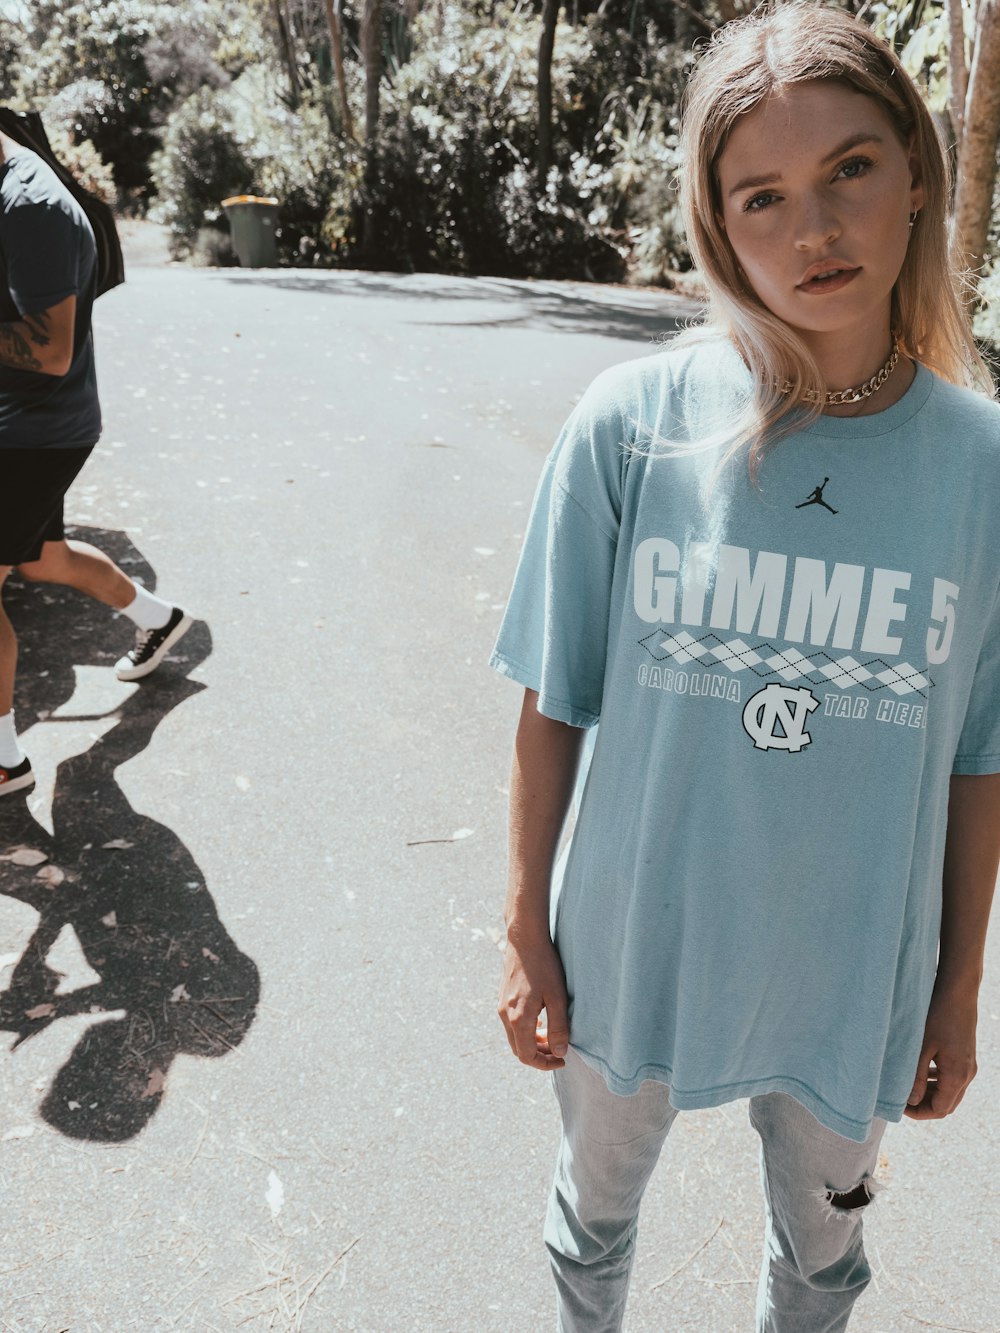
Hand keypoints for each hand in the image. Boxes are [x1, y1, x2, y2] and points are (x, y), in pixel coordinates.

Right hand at [497, 934, 568, 1070]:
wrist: (524, 939)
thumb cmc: (544, 966)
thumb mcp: (557, 997)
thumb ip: (558, 1027)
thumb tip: (560, 1052)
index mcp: (519, 1018)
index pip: (527, 1056)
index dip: (545, 1064)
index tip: (562, 1059)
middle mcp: (505, 1015)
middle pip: (519, 1050)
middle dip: (539, 1056)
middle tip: (559, 1051)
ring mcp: (501, 1007)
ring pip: (515, 1038)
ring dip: (532, 1043)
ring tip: (552, 1037)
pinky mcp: (502, 999)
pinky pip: (512, 1025)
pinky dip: (526, 1032)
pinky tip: (541, 1021)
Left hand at [904, 987, 977, 1120]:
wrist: (957, 992)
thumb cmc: (938, 1016)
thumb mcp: (922, 1046)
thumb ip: (915, 1076)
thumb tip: (910, 1101)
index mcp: (957, 1076)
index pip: (939, 1110)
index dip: (918, 1113)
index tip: (898, 1106)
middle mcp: (967, 1075)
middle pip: (946, 1105)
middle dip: (923, 1106)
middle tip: (900, 1099)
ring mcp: (968, 1066)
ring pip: (949, 1092)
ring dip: (930, 1094)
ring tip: (906, 1087)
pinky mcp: (965, 1057)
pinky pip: (951, 1078)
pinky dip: (936, 1082)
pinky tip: (919, 1072)